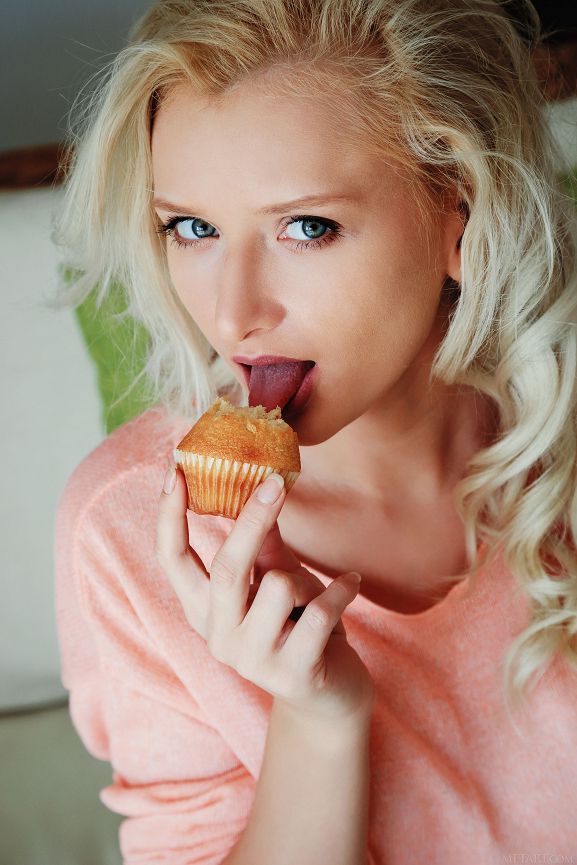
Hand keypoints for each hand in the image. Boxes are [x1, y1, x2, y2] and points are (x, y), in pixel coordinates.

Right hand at [156, 465, 374, 724]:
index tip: (177, 470)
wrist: (327, 695)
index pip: (171, 559)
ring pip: (279, 587)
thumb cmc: (297, 626)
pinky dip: (342, 591)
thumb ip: (264, 546)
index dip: (169, 516)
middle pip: (226, 568)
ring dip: (308, 580)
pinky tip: (351, 586)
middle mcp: (218, 636)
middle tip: (276, 482)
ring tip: (318, 594)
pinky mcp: (291, 674)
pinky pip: (320, 612)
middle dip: (252, 520)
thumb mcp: (275, 580)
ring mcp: (252, 660)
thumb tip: (259, 489)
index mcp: (204, 608)